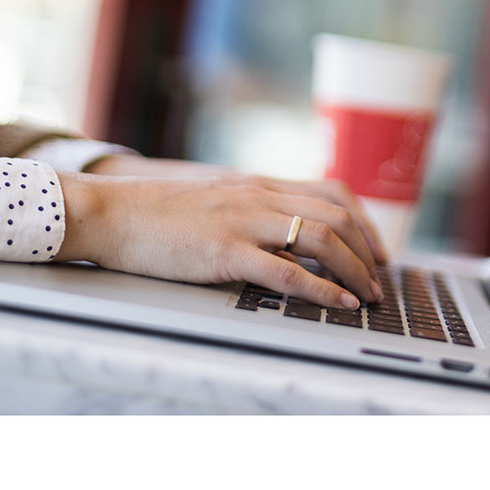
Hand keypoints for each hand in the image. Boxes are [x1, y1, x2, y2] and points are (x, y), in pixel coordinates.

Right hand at [55, 172, 383, 309]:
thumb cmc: (154, 214)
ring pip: (321, 237)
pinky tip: (338, 303)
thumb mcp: (214, 203)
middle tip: (379, 281)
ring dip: (354, 270)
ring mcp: (242, 221)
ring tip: (367, 296)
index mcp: (257, 185)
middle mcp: (258, 196)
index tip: (377, 250)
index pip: (332, 192)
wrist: (110, 212)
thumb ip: (250, 215)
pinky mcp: (224, 251)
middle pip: (336, 215)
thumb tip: (285, 244)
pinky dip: (321, 289)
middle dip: (367, 251)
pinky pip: (286, 271)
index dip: (364, 221)